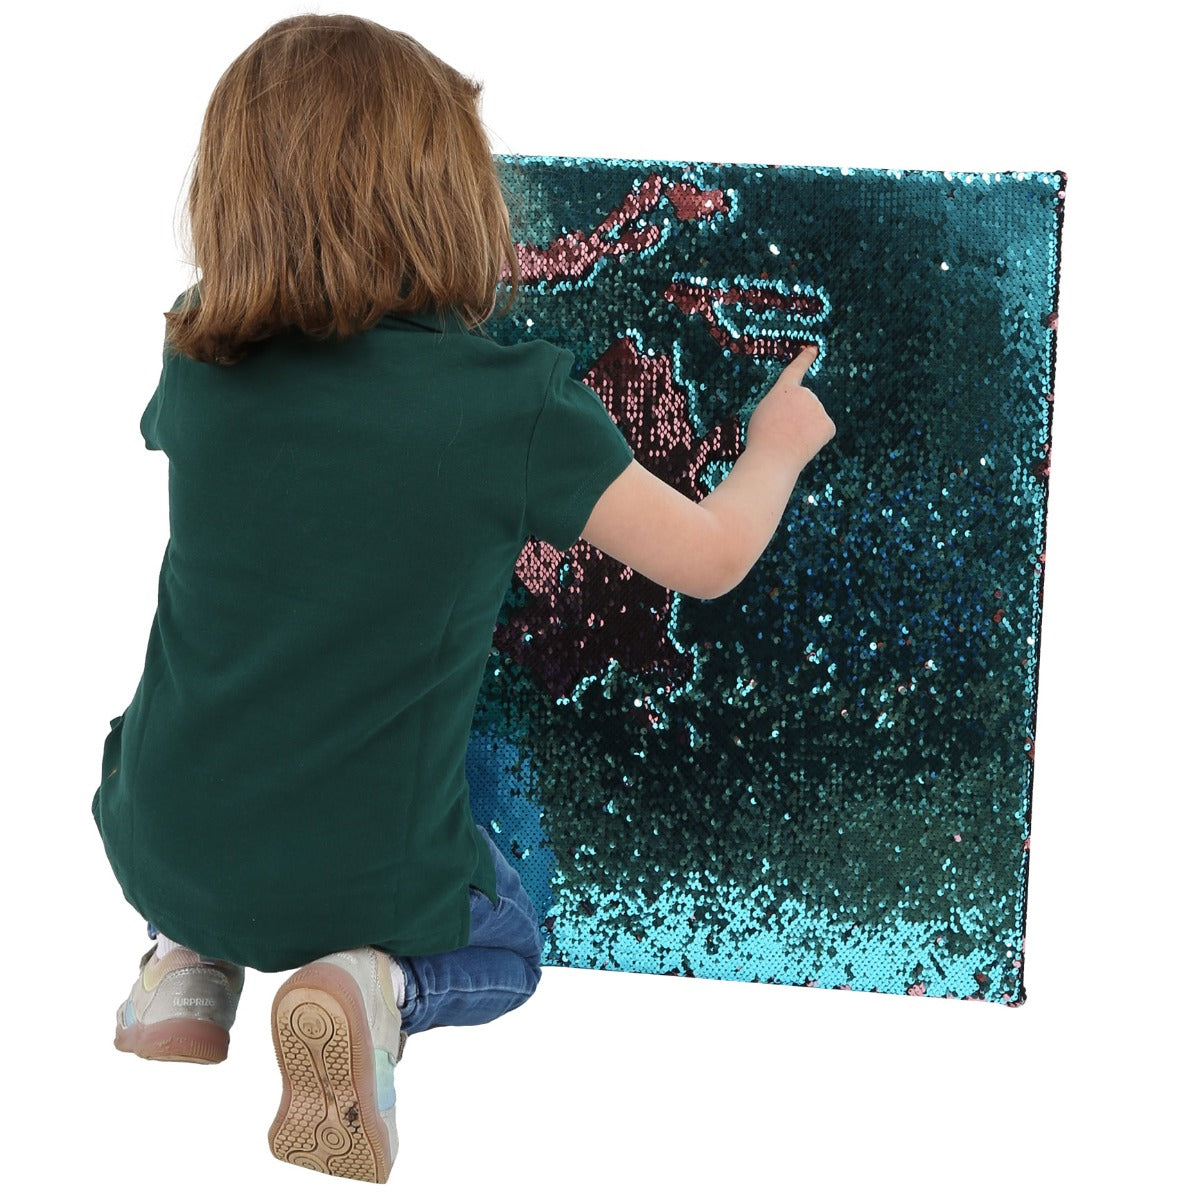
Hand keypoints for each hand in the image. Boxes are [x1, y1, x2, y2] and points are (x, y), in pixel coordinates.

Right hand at [746, 344, 835, 466]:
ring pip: (813, 420)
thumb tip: (801, 414)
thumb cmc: (761, 439)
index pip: (796, 369)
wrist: (771, 458)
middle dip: (797, 418)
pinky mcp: (828, 425)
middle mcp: (805, 393)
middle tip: (782, 432)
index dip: (805, 359)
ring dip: (804, 430)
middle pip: (804, 405)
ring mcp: (819, 408)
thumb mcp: (764, 413)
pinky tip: (804, 445)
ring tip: (789, 439)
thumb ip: (783, 405)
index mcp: (784, 389)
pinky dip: (815, 440)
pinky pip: (822, 432)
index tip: (813, 349)